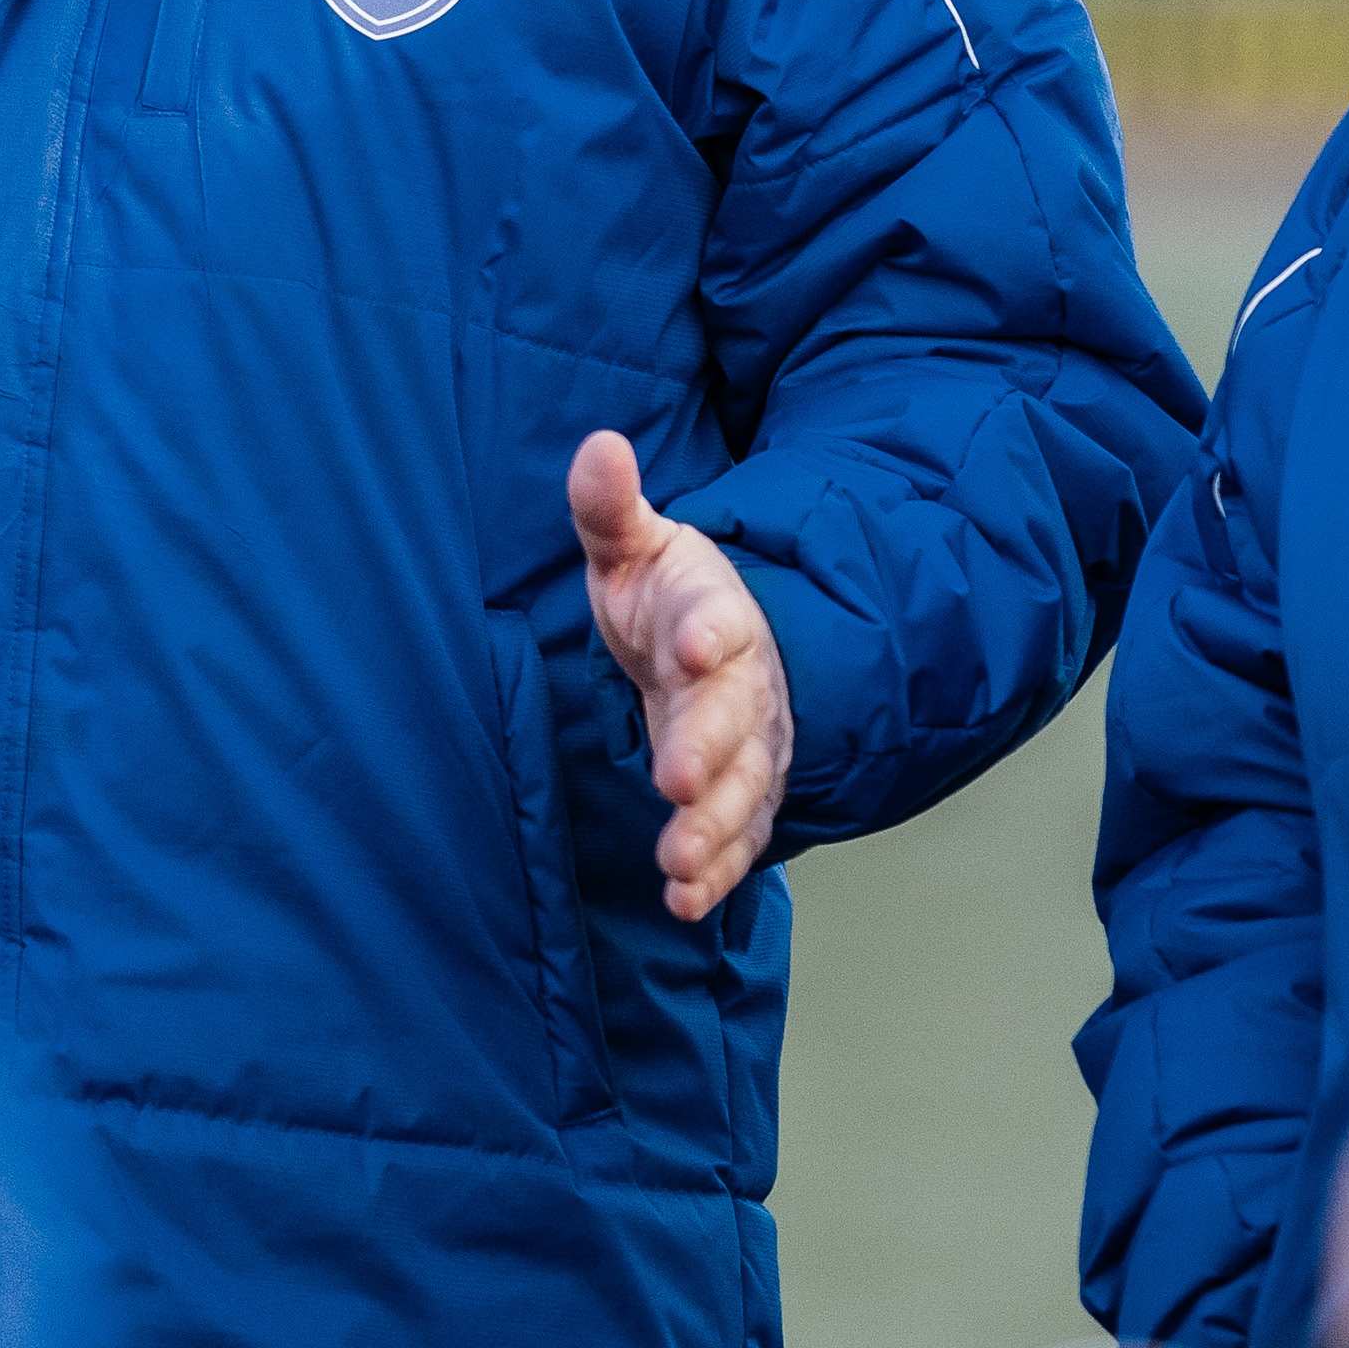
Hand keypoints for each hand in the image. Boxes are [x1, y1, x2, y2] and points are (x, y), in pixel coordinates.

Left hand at [570, 430, 789, 921]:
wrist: (721, 645)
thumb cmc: (669, 595)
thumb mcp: (635, 546)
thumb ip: (611, 508)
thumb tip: (598, 446)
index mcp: (715, 616)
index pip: (717, 620)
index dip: (707, 632)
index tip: (692, 644)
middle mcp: (743, 686)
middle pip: (733, 718)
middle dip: (709, 750)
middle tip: (678, 781)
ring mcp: (750, 747)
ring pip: (744, 791)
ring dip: (714, 830)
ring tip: (677, 866)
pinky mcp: (742, 795)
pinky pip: (738, 839)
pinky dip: (717, 872)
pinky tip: (684, 902)